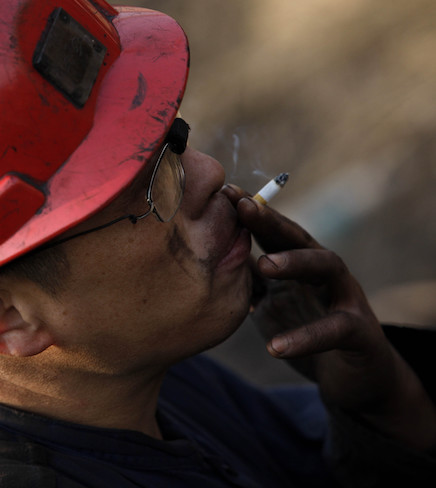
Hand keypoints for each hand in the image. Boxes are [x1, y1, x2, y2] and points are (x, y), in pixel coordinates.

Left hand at [221, 184, 435, 450]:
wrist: (352, 375)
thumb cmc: (305, 328)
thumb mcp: (271, 301)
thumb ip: (248, 279)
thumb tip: (207, 255)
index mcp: (300, 261)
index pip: (273, 230)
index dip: (251, 211)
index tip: (224, 192)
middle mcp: (325, 271)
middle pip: (299, 237)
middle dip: (271, 220)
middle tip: (243, 208)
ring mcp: (346, 296)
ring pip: (327, 267)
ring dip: (295, 262)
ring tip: (263, 264)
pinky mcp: (361, 332)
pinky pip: (336, 329)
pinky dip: (306, 338)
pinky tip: (275, 348)